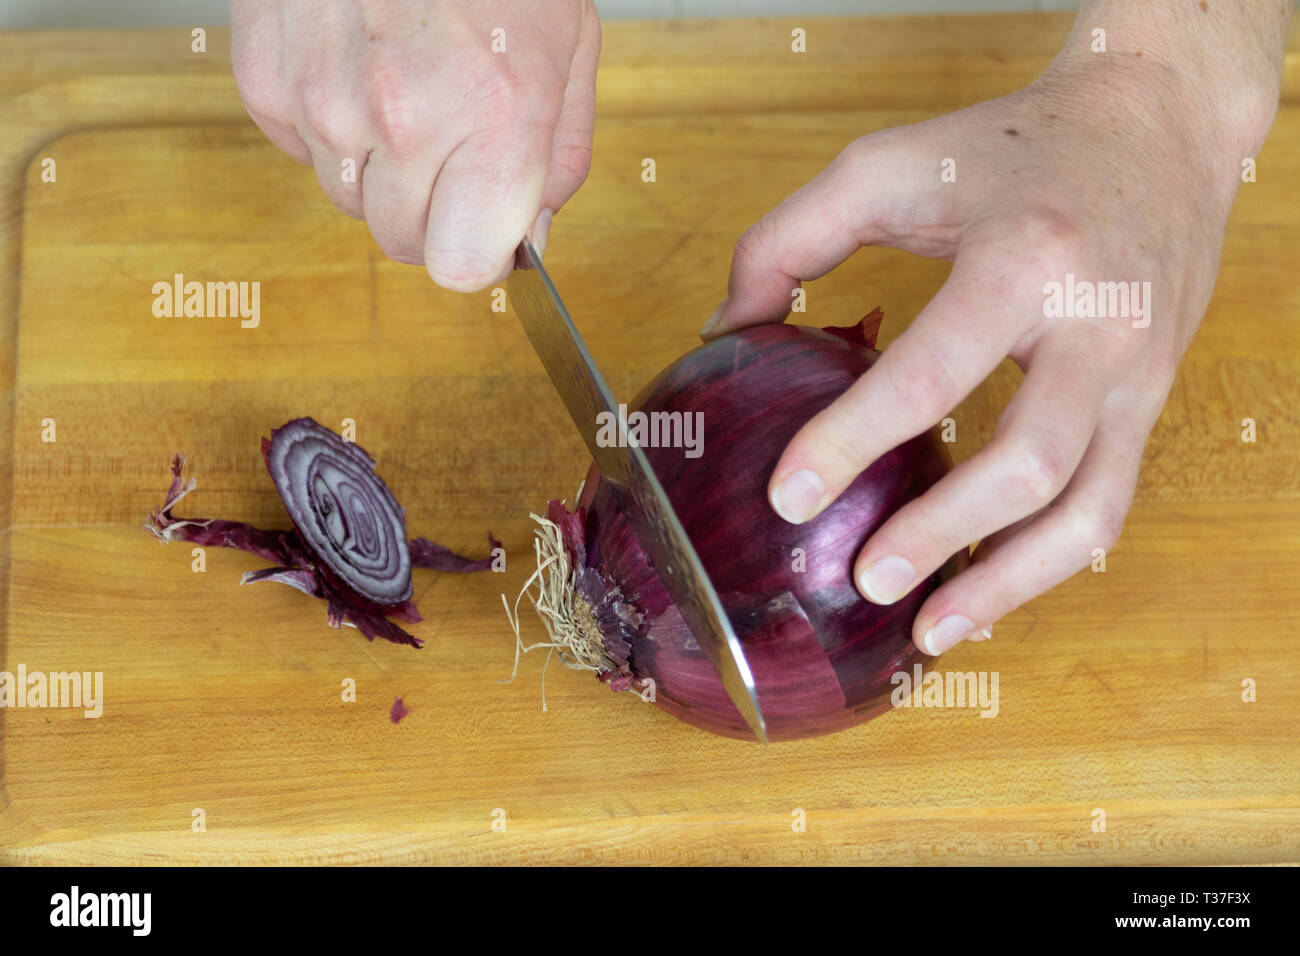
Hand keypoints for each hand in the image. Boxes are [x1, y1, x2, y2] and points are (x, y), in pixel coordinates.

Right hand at [231, 0, 599, 289]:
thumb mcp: (570, 51)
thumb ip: (558, 161)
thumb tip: (529, 238)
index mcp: (494, 117)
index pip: (463, 267)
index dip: (478, 251)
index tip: (486, 226)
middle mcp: (401, 118)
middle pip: (401, 242)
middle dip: (431, 211)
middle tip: (450, 143)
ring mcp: (323, 98)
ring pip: (347, 199)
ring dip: (377, 167)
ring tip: (404, 86)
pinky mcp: (267, 75)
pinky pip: (300, 148)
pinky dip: (327, 125)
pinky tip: (357, 65)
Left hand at [704, 34, 1282, 655]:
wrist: (1156, 125)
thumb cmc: (1006, 148)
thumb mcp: (885, 166)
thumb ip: (787, 241)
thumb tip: (724, 334)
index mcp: (1024, 257)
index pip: (933, 371)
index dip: (853, 441)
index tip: (789, 497)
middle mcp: (1096, 325)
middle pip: (1027, 462)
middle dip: (939, 533)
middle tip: (861, 580)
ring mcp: (1136, 373)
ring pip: (1087, 509)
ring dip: (1005, 583)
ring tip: (927, 630)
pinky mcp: (1150, 402)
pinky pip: (1108, 503)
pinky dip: (1045, 565)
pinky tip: (982, 595)